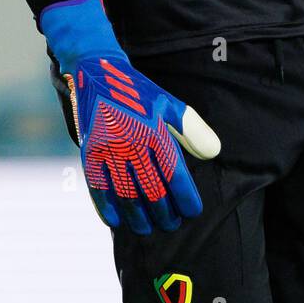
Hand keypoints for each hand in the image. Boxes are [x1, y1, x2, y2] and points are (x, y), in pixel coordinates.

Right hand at [40, 0, 220, 233]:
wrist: (97, 73)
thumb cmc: (139, 93)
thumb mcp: (169, 104)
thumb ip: (193, 129)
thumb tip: (214, 153)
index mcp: (154, 130)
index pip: (175, 174)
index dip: (185, 197)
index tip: (193, 212)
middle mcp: (132, 142)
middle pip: (151, 190)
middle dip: (164, 213)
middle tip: (171, 224)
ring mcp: (108, 150)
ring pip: (126, 195)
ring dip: (138, 217)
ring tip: (148, 229)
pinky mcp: (89, 153)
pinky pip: (98, 188)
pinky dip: (106, 208)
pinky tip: (116, 222)